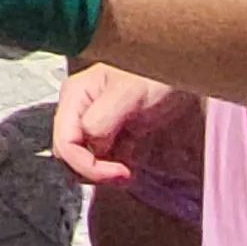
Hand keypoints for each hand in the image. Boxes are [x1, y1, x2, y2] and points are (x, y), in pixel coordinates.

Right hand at [49, 62, 197, 189]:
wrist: (182, 70)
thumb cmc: (155, 75)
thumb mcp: (128, 95)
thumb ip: (102, 121)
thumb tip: (91, 147)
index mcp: (75, 96)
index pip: (65, 144)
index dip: (87, 165)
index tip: (120, 172)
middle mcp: (78, 110)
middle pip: (68, 155)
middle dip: (93, 172)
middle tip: (125, 175)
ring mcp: (92, 122)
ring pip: (82, 160)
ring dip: (102, 173)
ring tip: (129, 171)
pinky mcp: (109, 132)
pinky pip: (100, 159)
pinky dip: (112, 169)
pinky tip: (131, 163)